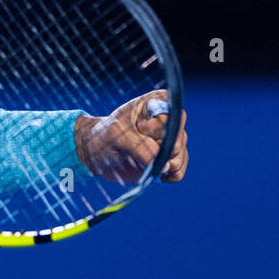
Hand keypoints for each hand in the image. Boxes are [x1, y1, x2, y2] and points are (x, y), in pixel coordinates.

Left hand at [73, 91, 187, 183]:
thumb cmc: (105, 136)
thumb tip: (165, 165)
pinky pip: (179, 171)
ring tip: (140, 160)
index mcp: (156, 102)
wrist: (98, 153)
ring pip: (180, 156)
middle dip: (158, 150)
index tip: (139, 128)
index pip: (172, 115)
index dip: (157, 128)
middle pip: (178, 138)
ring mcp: (173, 139)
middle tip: (136, 147)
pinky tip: (151, 171)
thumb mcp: (115, 136)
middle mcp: (169, 119)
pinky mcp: (172, 158)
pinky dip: (166, 176)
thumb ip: (138, 146)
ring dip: (161, 165)